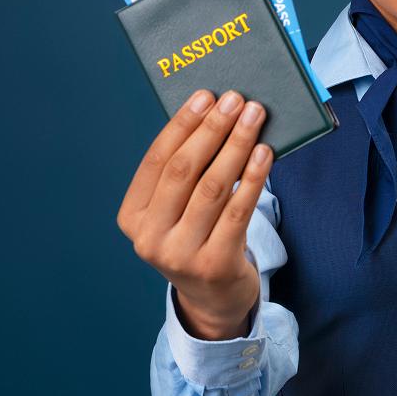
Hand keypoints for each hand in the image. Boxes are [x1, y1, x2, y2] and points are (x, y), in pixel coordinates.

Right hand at [116, 89, 272, 339]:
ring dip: (236, 145)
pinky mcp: (215, 265)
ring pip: (213, 187)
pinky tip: (264, 152)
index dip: (182, 125)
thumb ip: (185, 173)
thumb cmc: (197, 238)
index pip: (156, 161)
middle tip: (235, 100)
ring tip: (254, 117)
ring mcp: (181, 255)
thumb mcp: (177, 211)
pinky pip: (238, 210)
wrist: (214, 299)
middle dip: (212, 129)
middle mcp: (149, 238)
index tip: (205, 96)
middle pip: (184, 171)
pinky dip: (252, 177)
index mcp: (132, 218)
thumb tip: (215, 114)